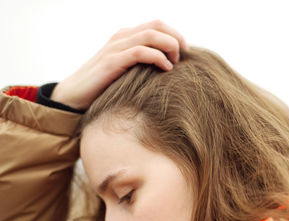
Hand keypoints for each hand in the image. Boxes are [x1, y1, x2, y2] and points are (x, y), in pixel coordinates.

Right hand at [51, 20, 186, 109]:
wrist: (73, 96)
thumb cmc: (104, 85)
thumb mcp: (126, 70)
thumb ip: (142, 63)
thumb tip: (169, 67)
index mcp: (126, 36)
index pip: (156, 24)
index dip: (175, 34)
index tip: (185, 51)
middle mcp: (121, 37)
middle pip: (157, 25)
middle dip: (176, 38)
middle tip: (184, 56)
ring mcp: (116, 47)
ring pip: (151, 35)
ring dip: (169, 46)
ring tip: (175, 62)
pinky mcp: (112, 61)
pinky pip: (140, 52)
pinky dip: (157, 58)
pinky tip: (166, 69)